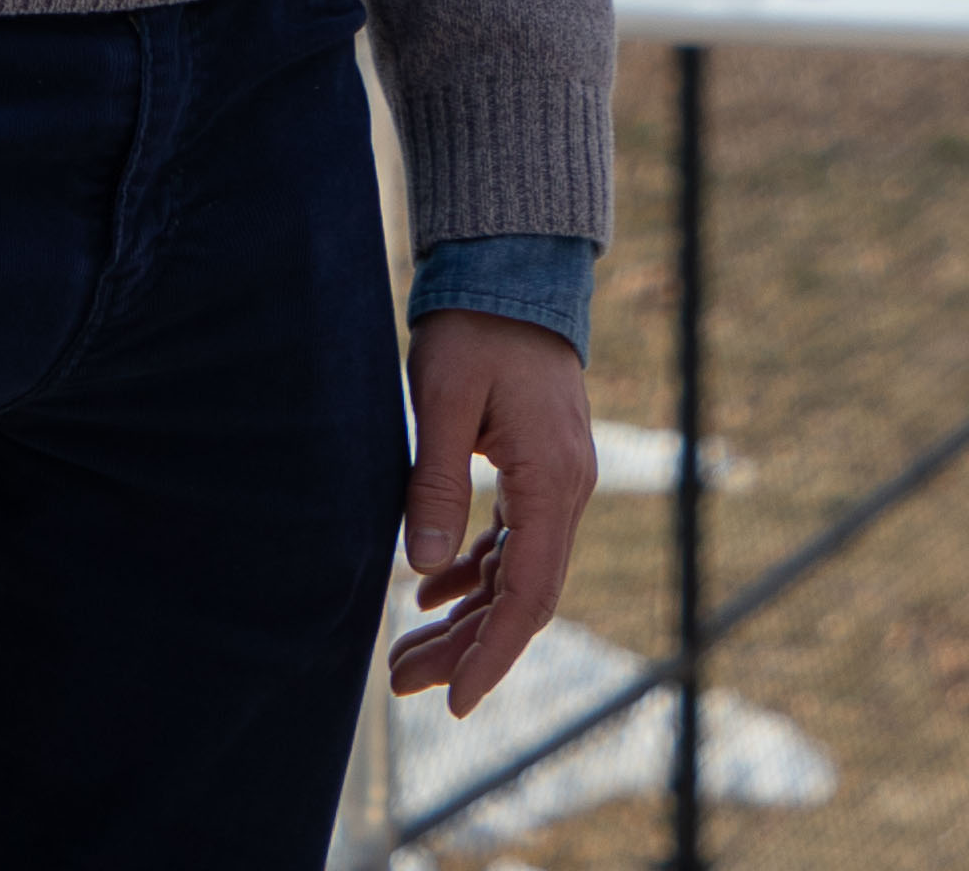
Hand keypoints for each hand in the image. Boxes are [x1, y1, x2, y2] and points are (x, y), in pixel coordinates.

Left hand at [388, 310, 592, 715]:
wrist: (511, 266)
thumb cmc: (476, 326)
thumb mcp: (445, 400)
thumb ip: (436, 484)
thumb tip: (421, 568)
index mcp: (552, 480)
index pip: (531, 594)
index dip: (493, 654)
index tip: (454, 701)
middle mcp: (566, 489)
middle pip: (523, 595)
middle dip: (466, 649)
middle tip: (402, 683)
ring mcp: (556, 479)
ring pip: (516, 574)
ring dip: (466, 618)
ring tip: (405, 655)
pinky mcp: (536, 466)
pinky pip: (511, 541)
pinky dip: (474, 573)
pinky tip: (429, 592)